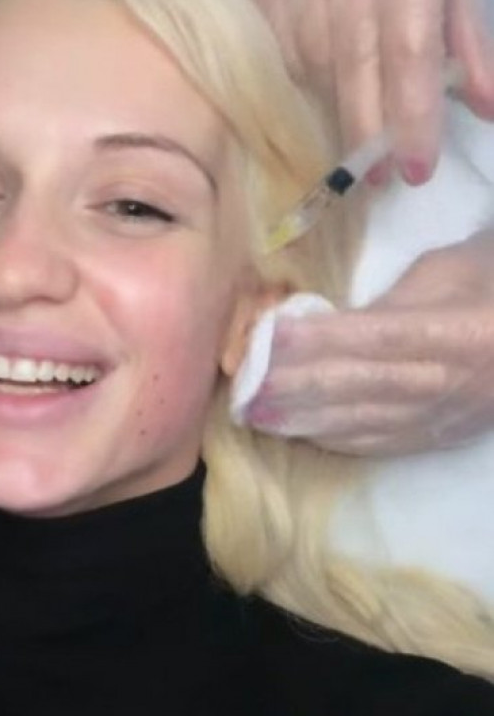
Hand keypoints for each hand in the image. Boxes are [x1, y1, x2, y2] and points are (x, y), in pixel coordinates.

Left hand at [244, 229, 493, 455]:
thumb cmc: (490, 284)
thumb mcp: (448, 273)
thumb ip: (390, 302)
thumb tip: (326, 327)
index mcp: (457, 332)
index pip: (378, 338)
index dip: (322, 340)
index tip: (271, 336)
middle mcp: (453, 381)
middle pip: (364, 386)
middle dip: (300, 386)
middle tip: (246, 385)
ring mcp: (447, 415)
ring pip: (367, 422)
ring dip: (306, 420)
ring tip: (257, 414)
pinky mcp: (443, 437)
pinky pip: (383, 443)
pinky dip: (337, 439)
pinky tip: (300, 433)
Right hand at [246, 0, 493, 188]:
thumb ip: (470, 34)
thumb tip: (486, 111)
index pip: (406, 48)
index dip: (410, 116)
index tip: (414, 170)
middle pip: (350, 60)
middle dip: (365, 128)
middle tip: (378, 180)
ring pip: (304, 52)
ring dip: (326, 107)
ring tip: (348, 144)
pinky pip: (271, 31)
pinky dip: (292, 72)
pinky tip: (312, 96)